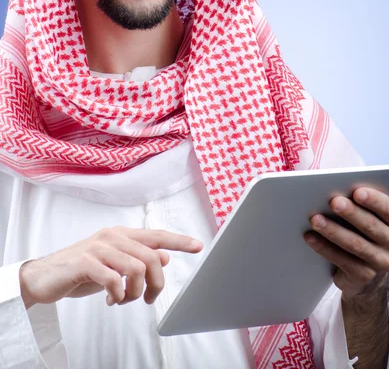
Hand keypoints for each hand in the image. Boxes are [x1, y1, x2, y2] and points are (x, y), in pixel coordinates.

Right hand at [19, 226, 202, 308]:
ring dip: (135, 292)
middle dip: (155, 283)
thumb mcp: (114, 264)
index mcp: (121, 235)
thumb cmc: (81, 270)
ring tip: (124, 300)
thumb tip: (164, 256)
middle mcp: (112, 237)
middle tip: (148, 300)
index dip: (178, 241)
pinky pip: (114, 279)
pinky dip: (117, 295)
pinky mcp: (84, 262)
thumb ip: (137, 258)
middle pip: (151, 257)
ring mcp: (98, 247)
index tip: (198, 246)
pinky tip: (110, 300)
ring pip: (136, 268)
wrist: (44, 277)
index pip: (156, 235)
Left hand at [304, 187, 388, 299]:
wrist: (366, 271)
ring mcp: (381, 262)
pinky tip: (310, 237)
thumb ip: (362, 202)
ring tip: (315, 219)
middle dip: (351, 213)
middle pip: (371, 226)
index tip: (357, 192)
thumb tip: (342, 183)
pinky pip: (343, 260)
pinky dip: (324, 247)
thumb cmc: (363, 232)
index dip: (374, 200)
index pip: (388, 209)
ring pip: (355, 244)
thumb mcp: (369, 216)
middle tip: (333, 202)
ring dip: (333, 230)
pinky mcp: (365, 276)